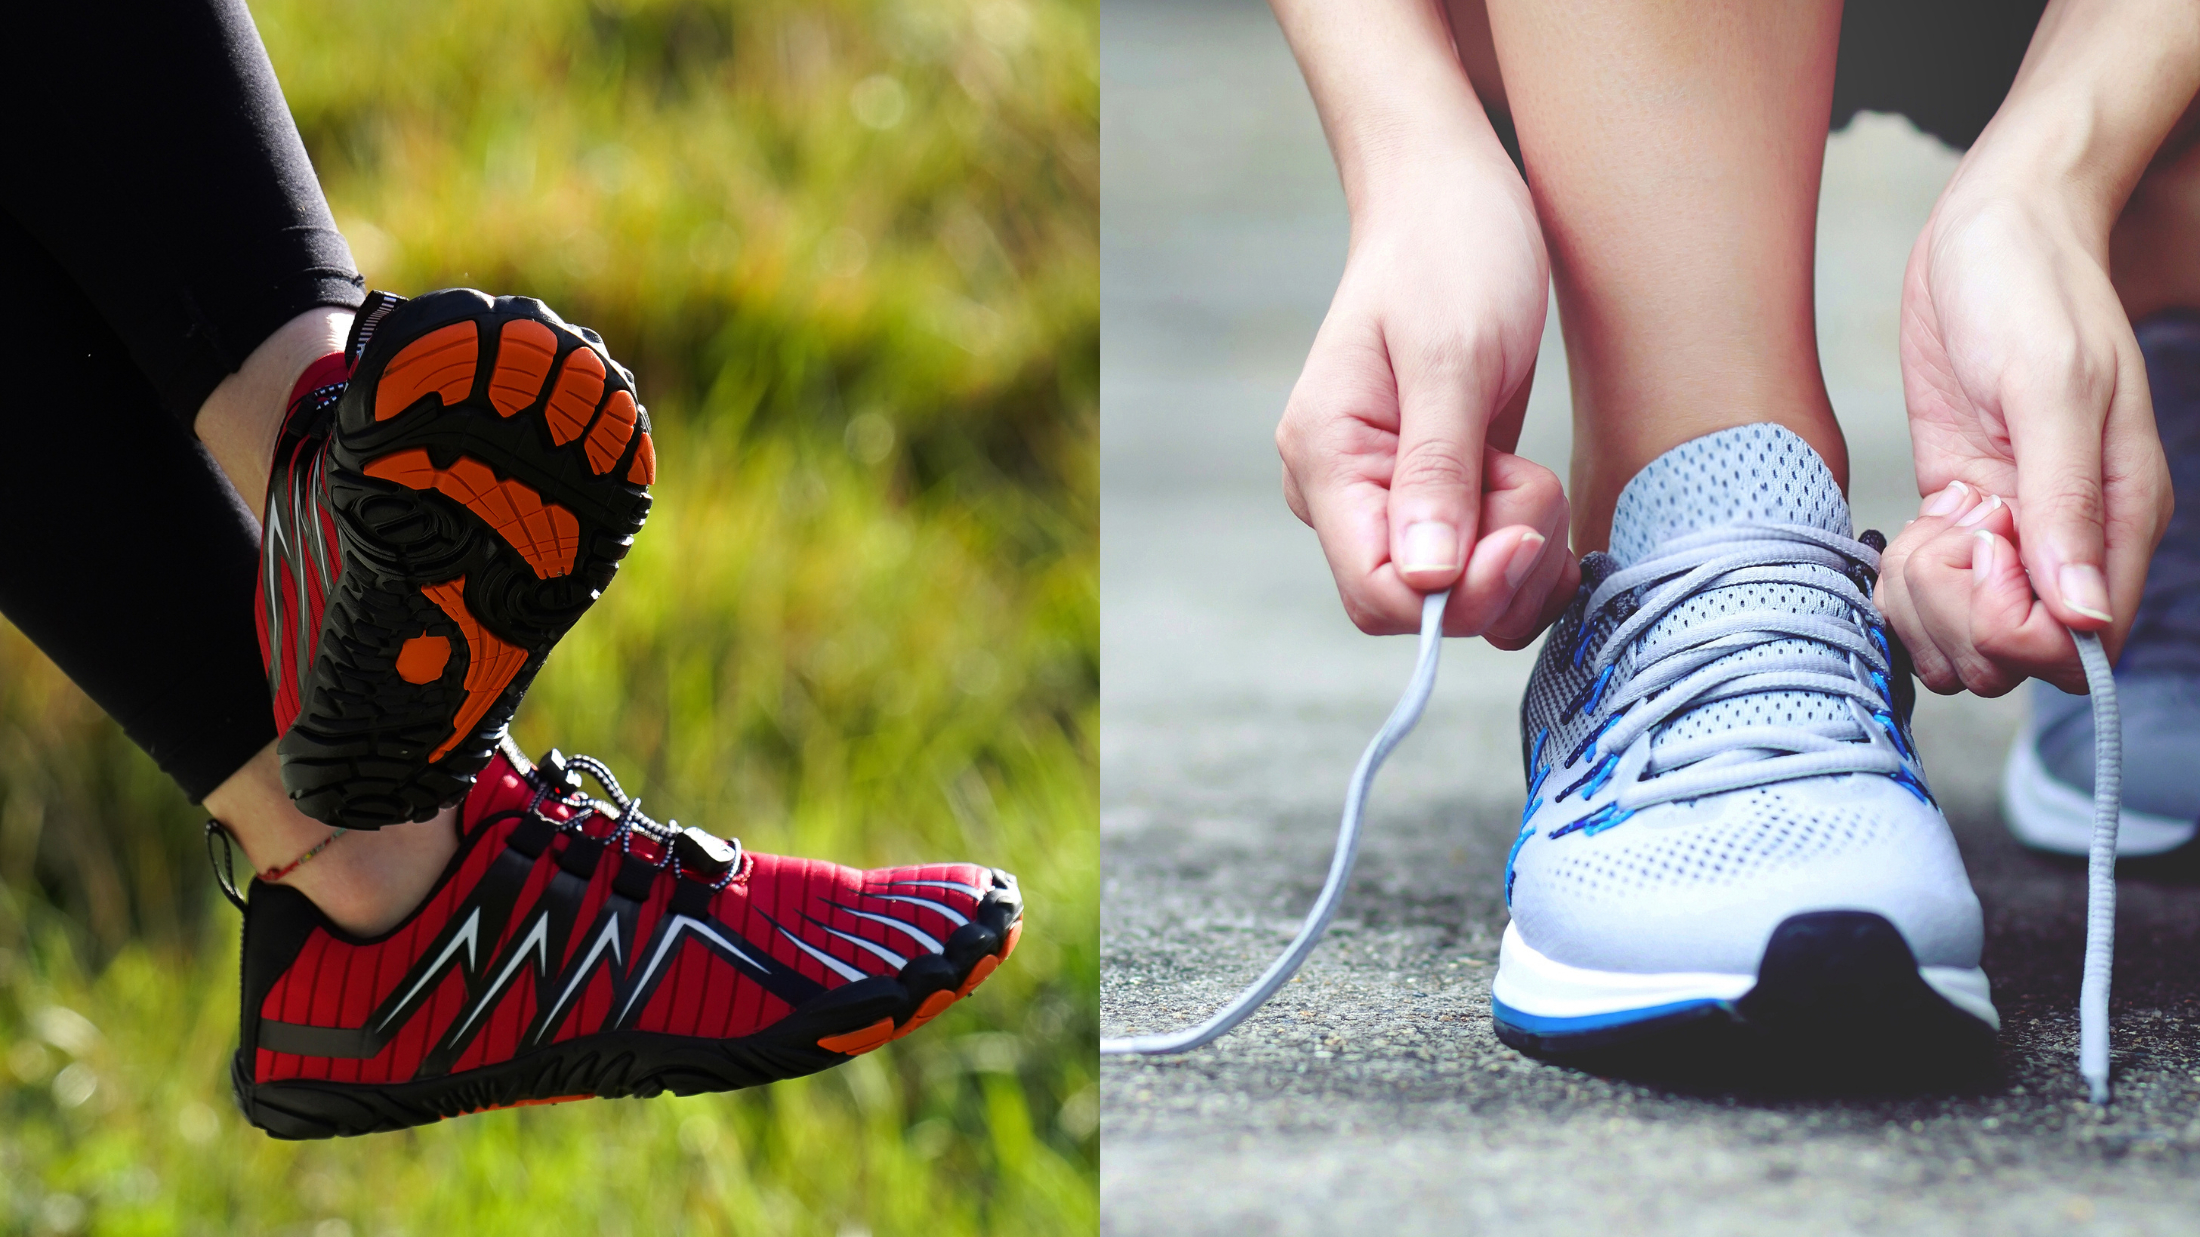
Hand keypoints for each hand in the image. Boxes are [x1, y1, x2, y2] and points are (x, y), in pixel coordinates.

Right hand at [1277, 153, 1575, 645]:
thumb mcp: (1455, 354)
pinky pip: (1479, 571)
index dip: (1458, 595)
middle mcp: (1344, 493)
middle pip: (1421, 606)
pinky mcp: (1433, 498)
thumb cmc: (1451, 252)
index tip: (1523, 533)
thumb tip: (1429, 581)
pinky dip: (1525, 552)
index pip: (1377, 592)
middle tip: (1532, 482)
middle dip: (1498, 569)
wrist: (1451, 197)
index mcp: (1326, 458)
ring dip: (1520, 555)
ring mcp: (1387, 499)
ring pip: (1459, 597)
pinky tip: (1537, 496)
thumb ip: (1438, 469)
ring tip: (1530, 470)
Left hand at [1880, 180, 2170, 693]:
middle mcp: (2067, 541)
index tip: (1984, 548)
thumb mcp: (2050, 384)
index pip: (2079, 646)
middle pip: (2011, 657)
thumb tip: (2083, 616)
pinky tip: (1911, 526)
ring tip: (1928, 526)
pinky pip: (1929, 595)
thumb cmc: (2032, 290)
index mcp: (2119, 518)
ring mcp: (2008, 534)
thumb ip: (2064, 500)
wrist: (1988, 234)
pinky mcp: (1958, 516)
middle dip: (1958, 615)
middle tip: (1946, 532)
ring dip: (1924, 602)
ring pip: (1963, 638)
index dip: (2014, 626)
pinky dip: (1906, 580)